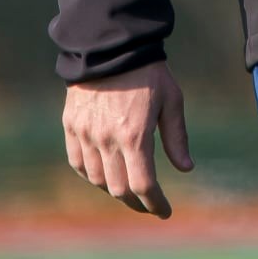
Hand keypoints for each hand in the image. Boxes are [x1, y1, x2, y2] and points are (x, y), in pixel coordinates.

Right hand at [62, 60, 194, 217]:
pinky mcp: (71, 126)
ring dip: (114, 190)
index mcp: (134, 135)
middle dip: (136, 203)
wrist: (111, 47)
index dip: (155, 203)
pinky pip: (77, 162)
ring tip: (129, 190)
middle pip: (119, 188)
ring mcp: (85, 134)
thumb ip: (176, 137)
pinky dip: (90, 175)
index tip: (165, 212)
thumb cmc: (148, 73)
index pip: (143, 185)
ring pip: (96, 179)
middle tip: (149, 205)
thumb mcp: (171, 101)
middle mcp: (106, 139)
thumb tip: (186, 168)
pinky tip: (103, 175)